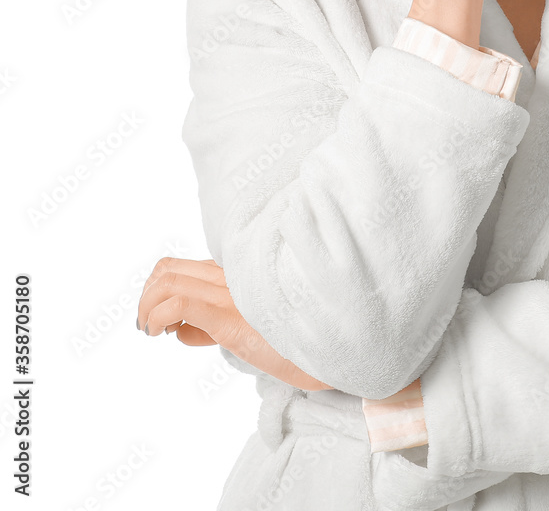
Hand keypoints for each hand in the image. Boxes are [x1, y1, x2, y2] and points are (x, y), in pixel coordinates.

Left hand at [137, 257, 333, 391]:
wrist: (335, 350)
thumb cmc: (298, 342)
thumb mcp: (250, 333)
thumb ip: (213, 327)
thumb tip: (180, 333)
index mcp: (239, 276)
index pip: (182, 266)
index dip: (158, 289)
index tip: (156, 319)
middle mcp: (233, 278)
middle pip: (168, 268)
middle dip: (145, 297)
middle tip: (148, 326)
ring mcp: (232, 296)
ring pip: (168, 281)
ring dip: (146, 307)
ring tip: (151, 331)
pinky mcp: (232, 319)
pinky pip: (180, 305)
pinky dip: (158, 316)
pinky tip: (163, 333)